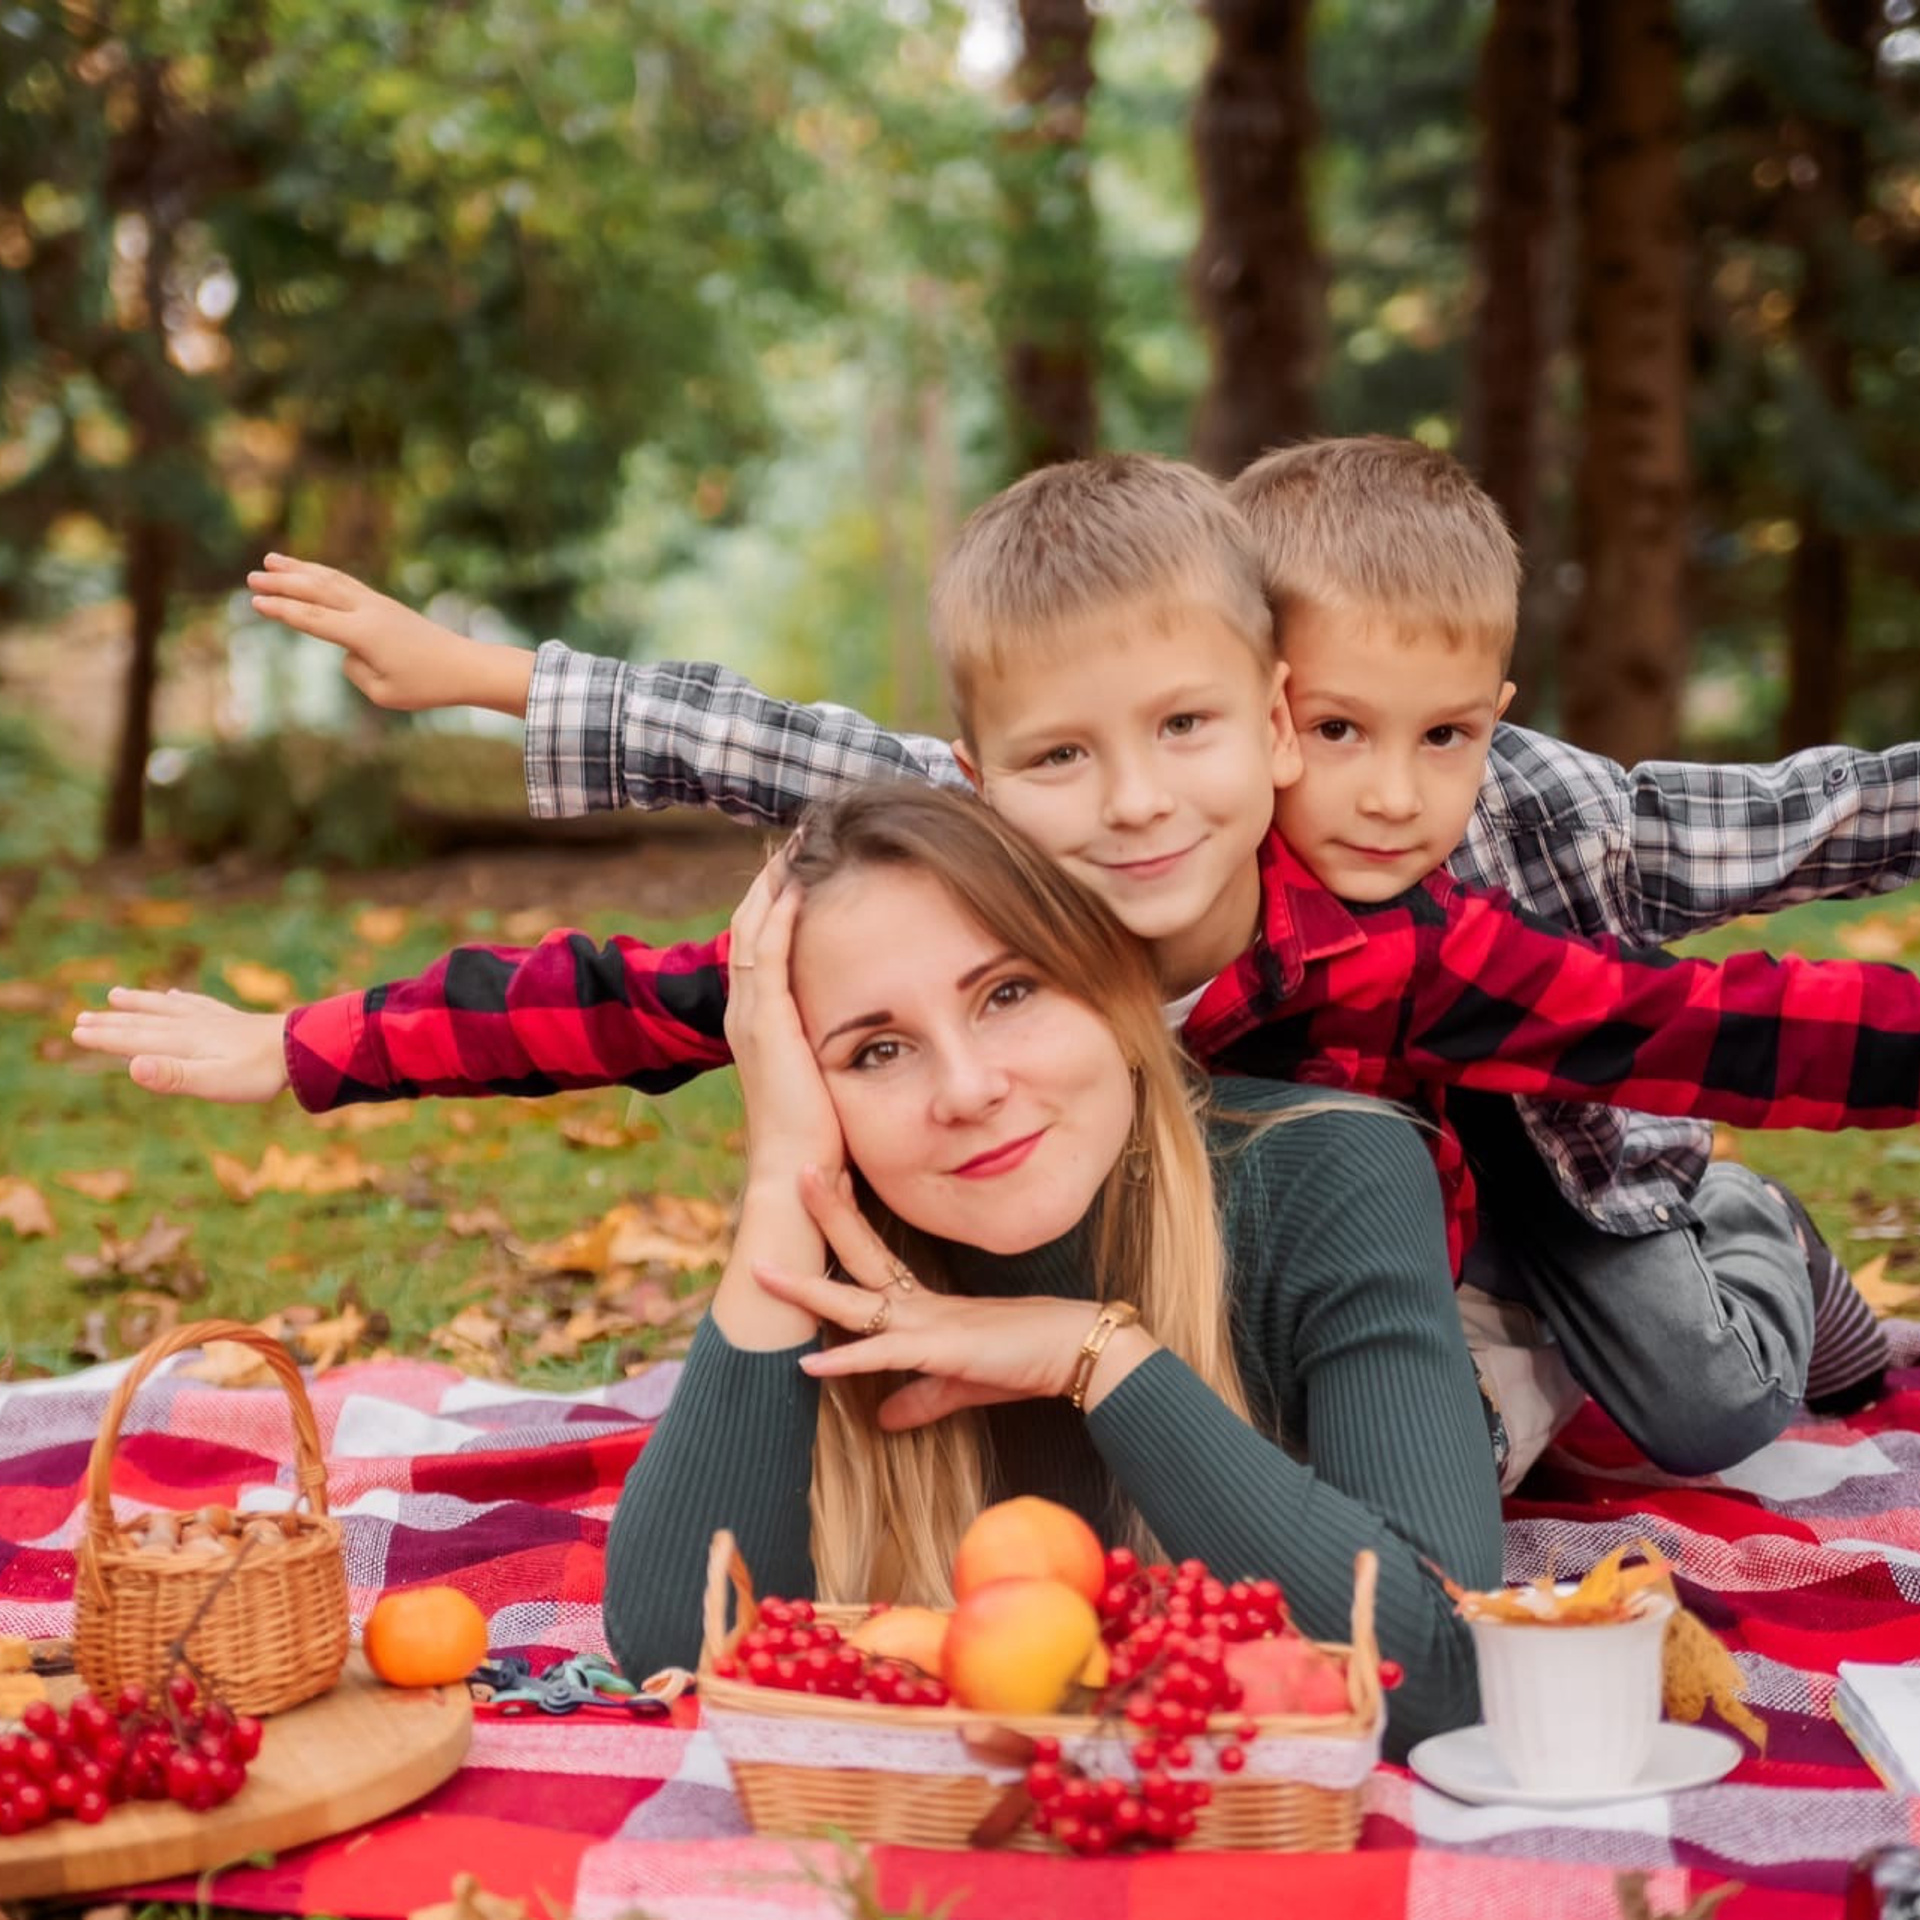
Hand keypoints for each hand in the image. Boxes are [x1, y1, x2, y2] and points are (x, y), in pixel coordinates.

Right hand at [70, 988, 289, 1102]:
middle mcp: (194, 1026)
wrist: (304, 1049)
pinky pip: (198, 1004)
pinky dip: (181, 999)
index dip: (105, 1037)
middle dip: (112, 1021)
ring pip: (167, 1008)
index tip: (75, 1032)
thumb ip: (171, 1075)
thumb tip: (130, 1066)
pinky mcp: (233, 1020)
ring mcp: (215, 1020)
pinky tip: (177, 994)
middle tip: (81, 1018)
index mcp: (184, 1043)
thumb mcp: (213, 1082)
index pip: (135, 1039)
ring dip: (140, 1003)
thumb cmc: (259, 1073)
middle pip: (145, 1022)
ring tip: (117, 995)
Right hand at [246, 553, 532, 715]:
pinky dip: (323, 574)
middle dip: (283, 583)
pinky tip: (309, 571)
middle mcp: (368, 612)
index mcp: (363, 634)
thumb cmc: (426, 686)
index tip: (255, 603)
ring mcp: (377, 604)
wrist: (466, 667)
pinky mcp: (385, 604)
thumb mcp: (382, 693)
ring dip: (300, 569)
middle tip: (252, 578)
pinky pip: (346, 583)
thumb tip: (347, 651)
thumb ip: (355, 669)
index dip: (282, 610)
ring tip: (271, 560)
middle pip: (317, 591)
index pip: (313, 619)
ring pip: (331, 580)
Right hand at [724, 848, 843, 1189]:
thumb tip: (872, 1027)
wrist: (796, 1179)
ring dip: (772, 882)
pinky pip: (766, 955)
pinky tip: (796, 883)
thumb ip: (838, 1045)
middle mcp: (746, 1014)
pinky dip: (778, 915)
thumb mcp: (827, 1077)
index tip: (804, 863)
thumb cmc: (821, 1141)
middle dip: (772, 877)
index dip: (779, 901)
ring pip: (752, 929)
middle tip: (797, 834)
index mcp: (759, 1024)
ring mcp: (751, 1018)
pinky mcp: (766, 1025)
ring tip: (795, 841)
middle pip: (750, 924)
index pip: (763, 944)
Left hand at [753, 1169, 1118, 1429]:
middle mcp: (918, 1306)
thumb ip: (921, 1397)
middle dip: (826, 1215)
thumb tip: (885, 1418)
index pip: (872, 1258)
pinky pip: (883, 1355)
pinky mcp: (940, 1350)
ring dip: (807, 1288)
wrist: (1074, 1353)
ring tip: (763, 1269)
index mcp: (923, 1306)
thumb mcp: (961, 1385)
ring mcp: (927, 1324)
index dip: (845, 1223)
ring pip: (854, 1302)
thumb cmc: (1024, 1361)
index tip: (826, 1184)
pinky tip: (808, 1365)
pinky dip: (845, 1361)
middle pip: (860, 1253)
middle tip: (798, 1171)